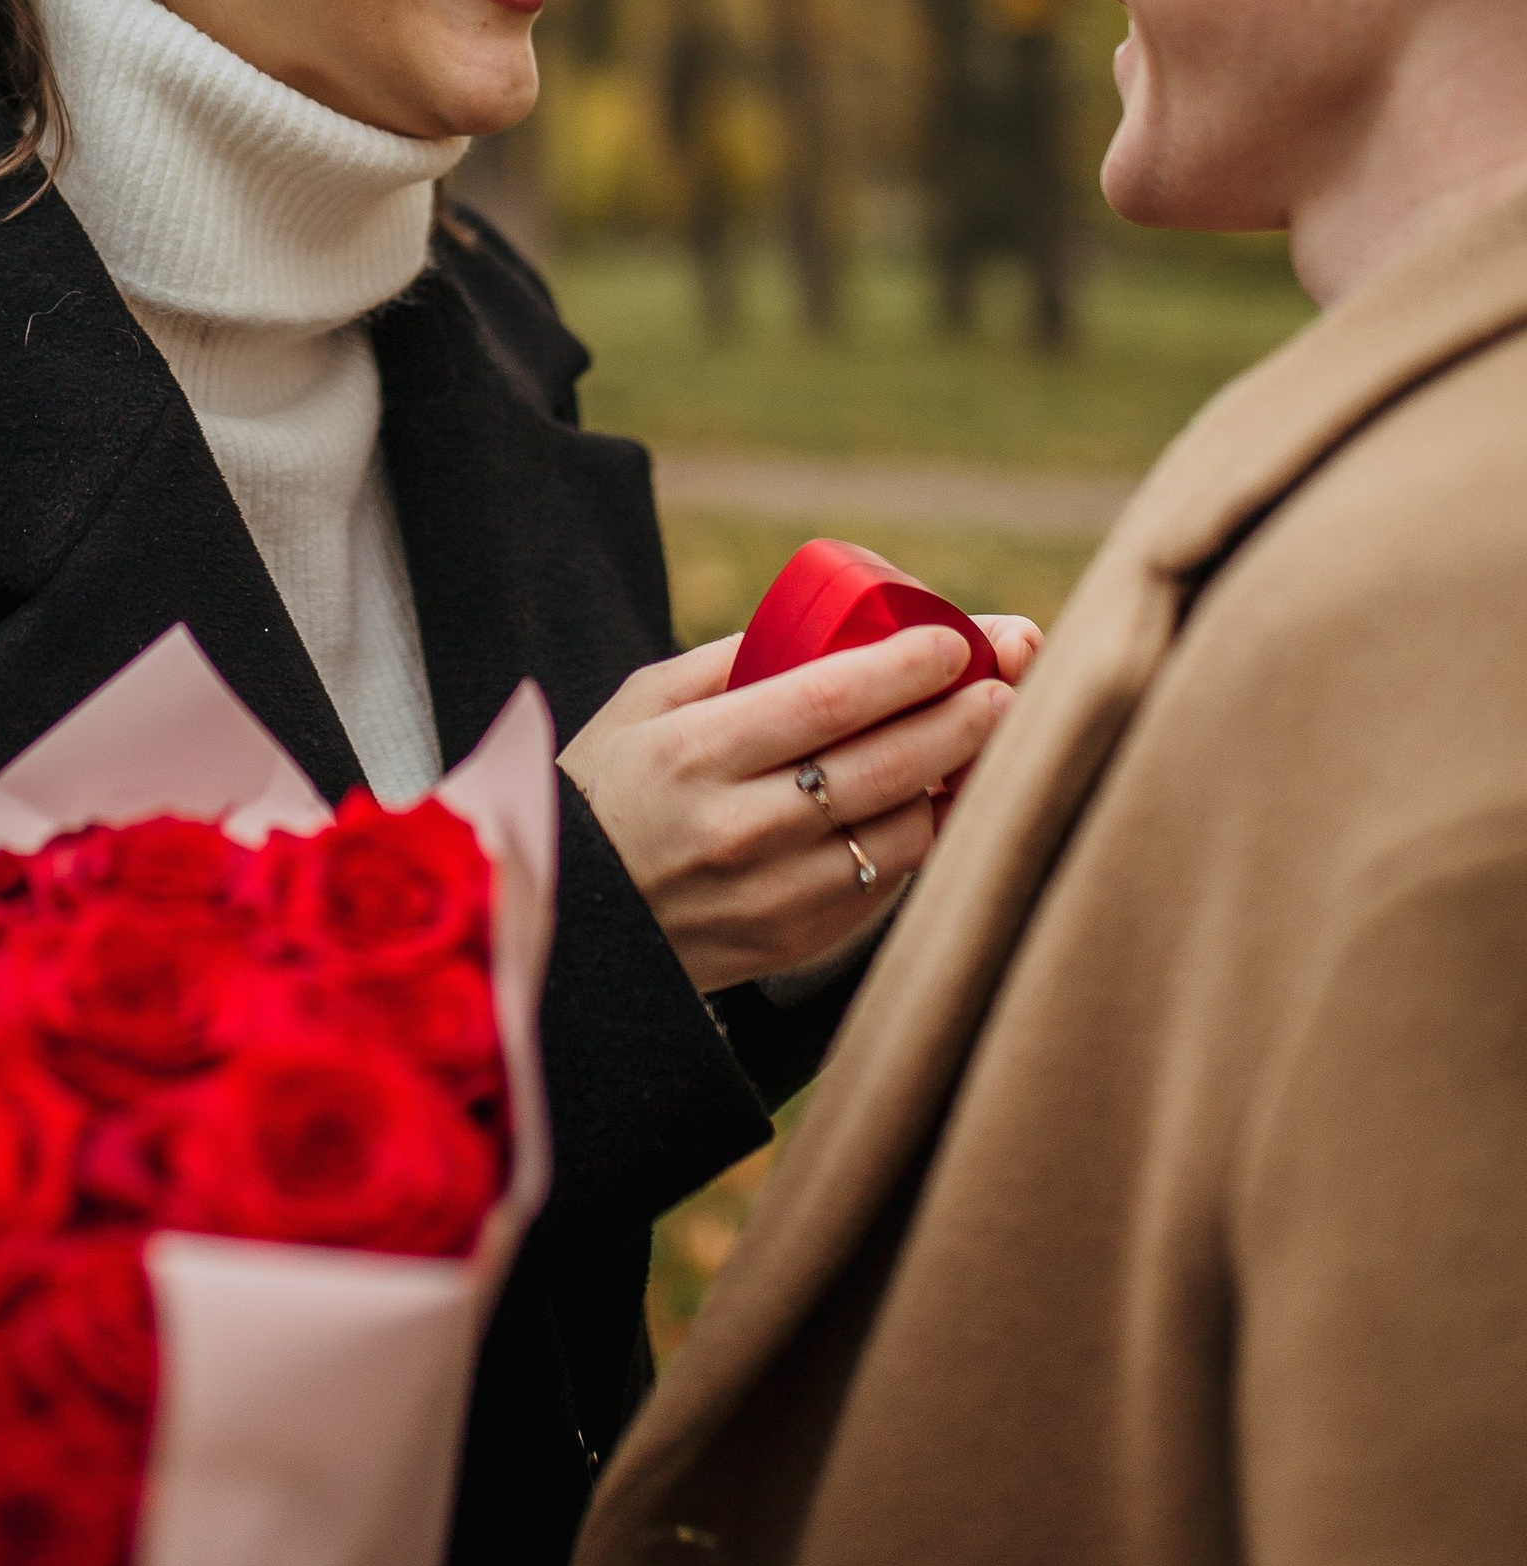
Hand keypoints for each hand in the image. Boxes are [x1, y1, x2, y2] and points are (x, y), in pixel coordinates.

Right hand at [560, 612, 1038, 994]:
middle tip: (1004, 685)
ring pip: (901, 834)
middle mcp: (737, 827)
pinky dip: (917, 838)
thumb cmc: (606, 786)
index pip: (830, 698)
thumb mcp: (642, 702)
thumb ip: (733, 659)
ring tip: (975, 742)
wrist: (560, 919)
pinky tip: (928, 801)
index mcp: (695, 752)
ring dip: (953, 784)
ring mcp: (769, 895)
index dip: (909, 666)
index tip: (958, 641)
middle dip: (963, 719)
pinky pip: (884, 886)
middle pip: (885, 766)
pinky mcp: (792, 943)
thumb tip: (837, 623)